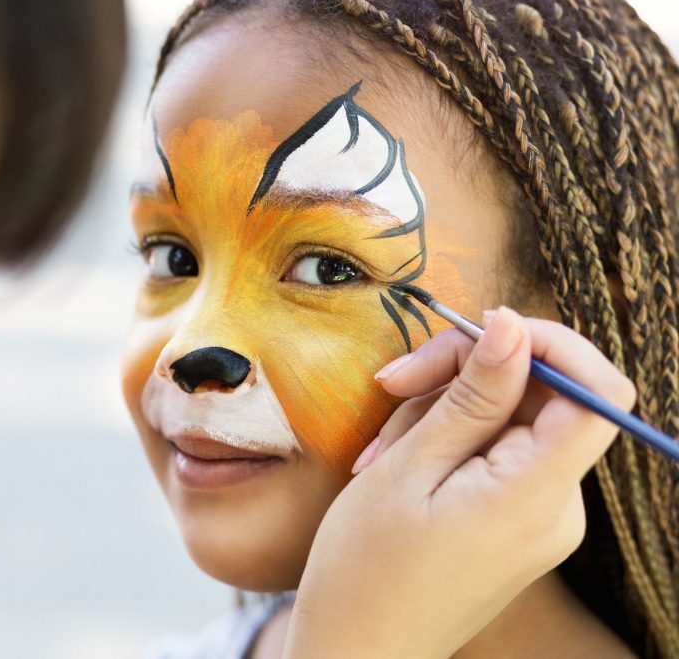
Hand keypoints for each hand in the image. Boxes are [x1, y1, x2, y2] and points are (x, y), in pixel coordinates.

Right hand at [283, 307, 635, 658]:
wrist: (357, 651)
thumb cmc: (366, 568)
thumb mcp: (409, 468)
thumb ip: (472, 397)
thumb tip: (513, 328)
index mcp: (536, 496)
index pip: (596, 391)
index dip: (549, 343)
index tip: (480, 331)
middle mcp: (557, 508)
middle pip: (541, 397)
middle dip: (466, 375)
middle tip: (393, 383)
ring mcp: (539, 518)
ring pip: (508, 420)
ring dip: (441, 413)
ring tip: (382, 452)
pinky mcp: (516, 522)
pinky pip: (496, 454)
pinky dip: (447, 442)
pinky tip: (398, 464)